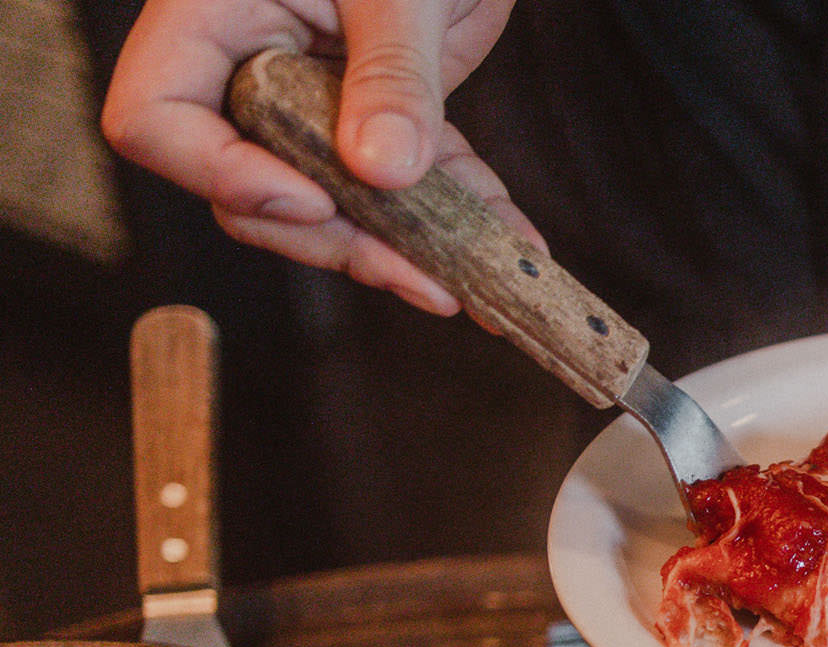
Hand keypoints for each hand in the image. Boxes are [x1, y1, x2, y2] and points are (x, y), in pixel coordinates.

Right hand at [101, 0, 532, 313]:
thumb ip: (390, 73)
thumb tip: (382, 169)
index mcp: (212, 16)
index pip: (156, 121)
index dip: (221, 175)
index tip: (310, 196)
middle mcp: (252, 64)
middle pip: (252, 190)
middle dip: (337, 239)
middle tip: (418, 274)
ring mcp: (316, 98)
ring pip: (336, 205)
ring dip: (407, 249)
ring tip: (477, 283)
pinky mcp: (382, 116)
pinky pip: (411, 185)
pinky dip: (461, 216)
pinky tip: (513, 244)